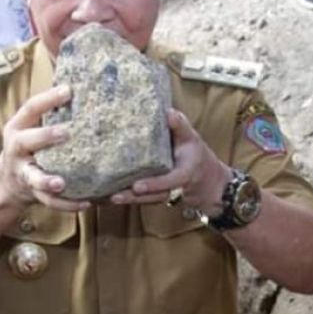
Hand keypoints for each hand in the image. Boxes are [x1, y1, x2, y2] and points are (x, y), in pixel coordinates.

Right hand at [0, 85, 87, 212]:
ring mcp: (23, 173)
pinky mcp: (34, 194)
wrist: (8, 183)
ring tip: (61, 183)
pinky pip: (50, 202)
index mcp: (19, 127)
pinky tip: (86, 202)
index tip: (69, 90)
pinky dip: (67, 204)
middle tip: (65, 132)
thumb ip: (50, 110)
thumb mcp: (31, 125)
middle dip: (44, 136)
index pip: (31, 108)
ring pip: (33, 178)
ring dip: (47, 181)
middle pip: (26, 141)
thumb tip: (79, 85)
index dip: (48, 99)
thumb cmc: (30, 146)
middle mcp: (17, 149)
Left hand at [109, 109, 230, 213]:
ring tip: (105, 197)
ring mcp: (163, 194)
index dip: (154, 185)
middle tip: (113, 196)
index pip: (170, 182)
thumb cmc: (197, 157)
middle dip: (133, 198)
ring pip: (144, 201)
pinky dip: (124, 198)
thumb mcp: (193, 140)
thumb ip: (180, 127)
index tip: (137, 186)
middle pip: (152, 197)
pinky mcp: (154, 196)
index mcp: (183, 174)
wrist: (208, 183)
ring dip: (126, 200)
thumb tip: (168, 112)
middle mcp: (172, 188)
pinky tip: (104, 196)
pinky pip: (140, 199)